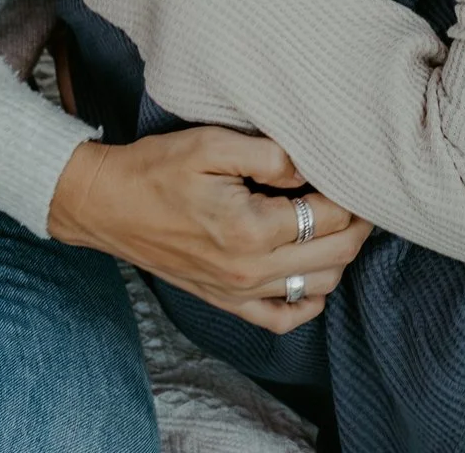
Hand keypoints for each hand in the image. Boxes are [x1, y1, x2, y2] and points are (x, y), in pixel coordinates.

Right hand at [48, 128, 371, 334]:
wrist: (106, 205)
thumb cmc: (156, 168)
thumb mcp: (211, 145)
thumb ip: (270, 155)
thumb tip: (312, 167)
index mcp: (249, 229)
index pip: (330, 216)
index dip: (351, 191)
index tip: (351, 168)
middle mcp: (249, 270)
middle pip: (336, 254)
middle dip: (358, 222)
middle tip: (358, 191)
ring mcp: (238, 292)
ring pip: (319, 287)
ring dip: (339, 255)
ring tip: (333, 220)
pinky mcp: (226, 301)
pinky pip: (283, 319)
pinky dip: (308, 300)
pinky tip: (311, 270)